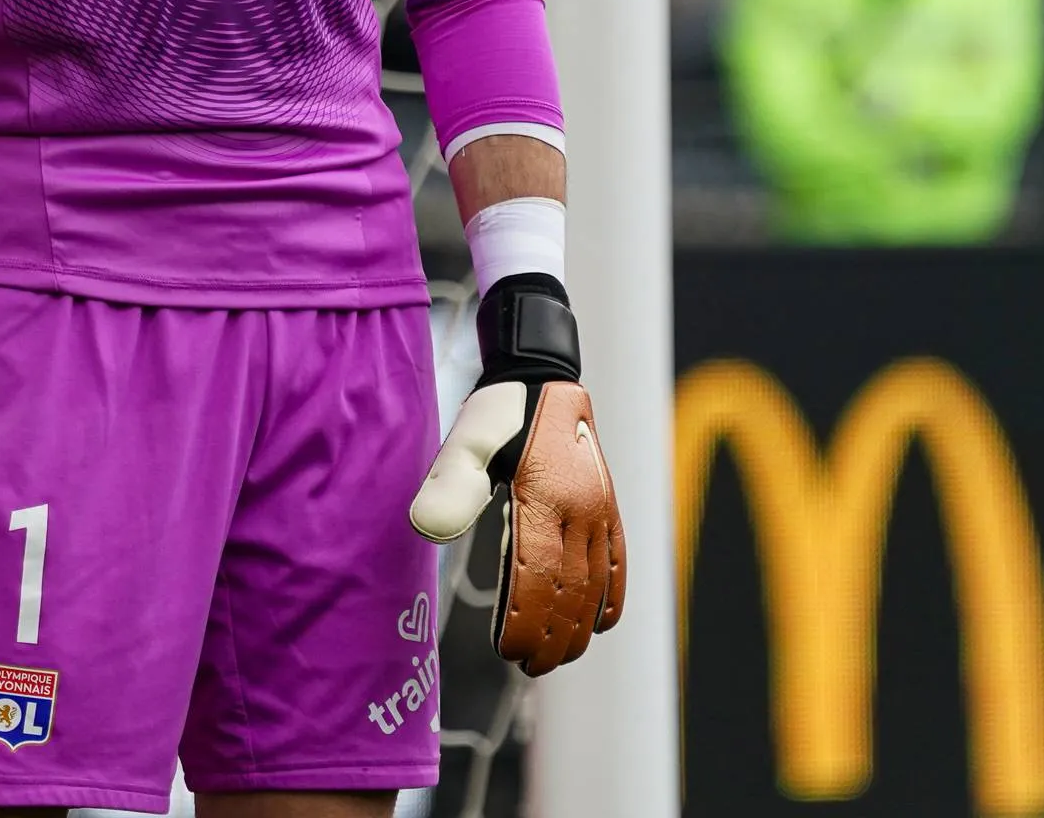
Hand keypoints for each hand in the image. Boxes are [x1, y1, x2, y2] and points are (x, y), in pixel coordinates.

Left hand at [408, 277, 626, 675]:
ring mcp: (601, 507)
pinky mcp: (608, 504)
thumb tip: (425, 528)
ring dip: (578, 627)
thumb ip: (450, 484)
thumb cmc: (496, 412)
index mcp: (546, 497)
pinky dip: (611, 596)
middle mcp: (582, 508)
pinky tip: (600, 624)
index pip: (540, 578)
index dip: (526, 621)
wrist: (540, 376)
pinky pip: (617, 559)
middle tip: (530, 667)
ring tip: (557, 658)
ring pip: (596, 583)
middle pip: (571, 591)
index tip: (509, 651)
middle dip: (552, 636)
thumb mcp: (464, 441)